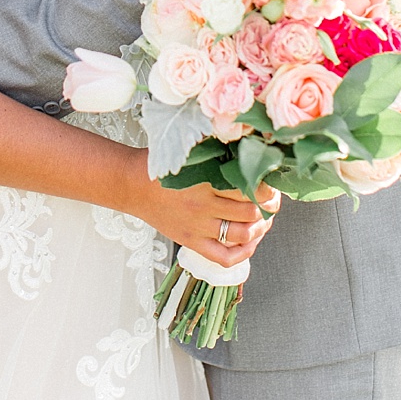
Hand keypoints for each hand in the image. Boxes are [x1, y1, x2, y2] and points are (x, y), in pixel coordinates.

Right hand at [126, 151, 281, 268]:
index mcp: (202, 182)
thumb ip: (213, 148)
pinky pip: (224, 257)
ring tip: (263, 219)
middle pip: (250, 212)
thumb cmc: (157, 166)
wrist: (129, 185)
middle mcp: (201, 207)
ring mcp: (197, 227)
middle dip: (268, 207)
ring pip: (242, 235)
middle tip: (271, 200)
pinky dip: (243, 253)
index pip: (248, 189)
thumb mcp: (186, 152)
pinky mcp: (190, 241)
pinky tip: (249, 242)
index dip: (267, 188)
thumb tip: (244, 142)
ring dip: (260, 228)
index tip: (270, 183)